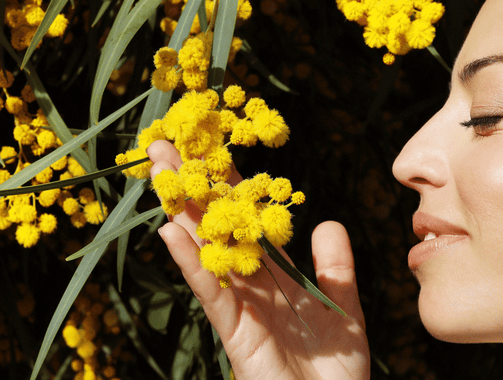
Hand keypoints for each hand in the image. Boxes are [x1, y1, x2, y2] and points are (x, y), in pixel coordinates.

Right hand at [147, 140, 369, 379]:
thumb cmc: (336, 371)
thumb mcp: (344, 308)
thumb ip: (335, 266)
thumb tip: (326, 222)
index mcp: (278, 277)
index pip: (251, 220)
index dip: (232, 185)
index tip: (212, 147)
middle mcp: (254, 287)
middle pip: (219, 227)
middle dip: (193, 188)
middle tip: (163, 144)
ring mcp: (241, 308)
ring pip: (208, 250)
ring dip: (183, 210)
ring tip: (158, 172)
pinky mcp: (236, 333)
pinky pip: (213, 292)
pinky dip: (193, 263)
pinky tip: (170, 232)